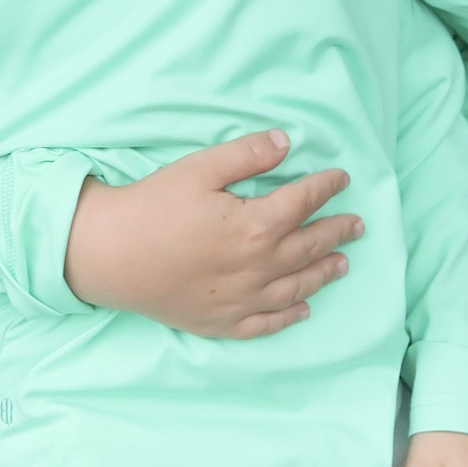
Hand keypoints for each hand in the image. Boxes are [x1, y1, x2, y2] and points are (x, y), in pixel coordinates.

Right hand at [63, 131, 363, 337]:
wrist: (110, 255)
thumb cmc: (153, 206)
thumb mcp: (200, 168)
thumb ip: (247, 155)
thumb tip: (286, 143)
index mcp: (256, 226)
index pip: (304, 202)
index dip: (326, 187)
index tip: (343, 178)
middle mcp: (258, 268)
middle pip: (309, 247)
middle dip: (337, 232)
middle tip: (357, 224)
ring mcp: (242, 300)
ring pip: (297, 287)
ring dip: (323, 272)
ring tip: (343, 263)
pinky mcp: (222, 322)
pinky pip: (267, 323)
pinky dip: (290, 316)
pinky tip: (303, 309)